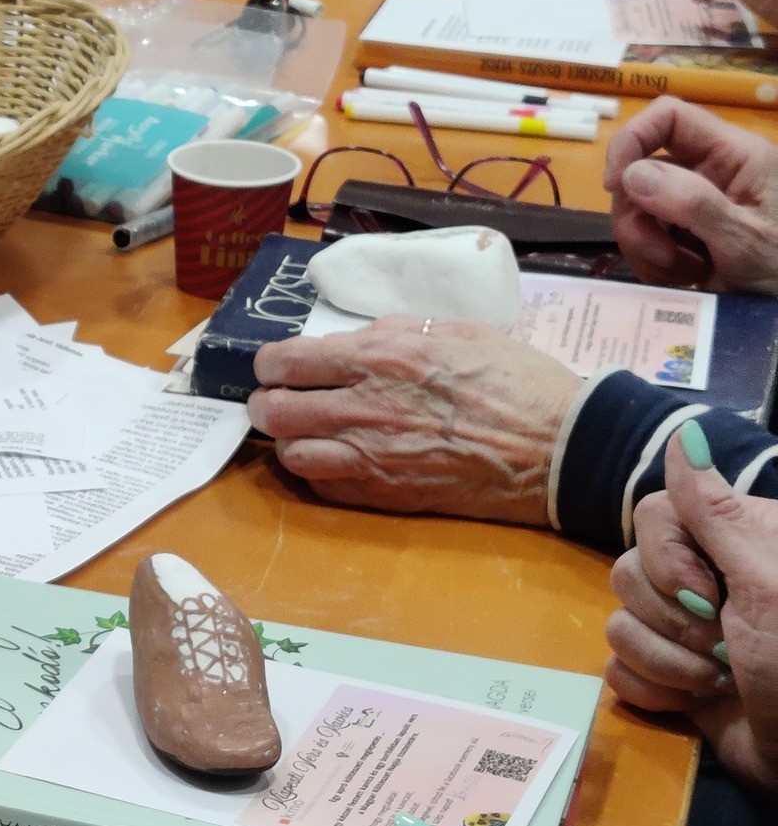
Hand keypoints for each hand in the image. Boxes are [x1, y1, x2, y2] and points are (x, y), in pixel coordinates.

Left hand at [247, 317, 579, 524]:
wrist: (560, 447)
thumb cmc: (516, 381)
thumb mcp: (457, 331)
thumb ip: (395, 331)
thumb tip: (355, 339)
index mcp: (382, 356)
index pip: (287, 360)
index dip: (269, 365)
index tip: (275, 368)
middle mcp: (366, 406)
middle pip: (274, 410)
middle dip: (266, 404)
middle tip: (277, 402)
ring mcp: (372, 455)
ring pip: (289, 453)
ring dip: (287, 442)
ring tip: (303, 434)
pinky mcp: (385, 494)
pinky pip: (321, 485)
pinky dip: (314, 472)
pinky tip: (330, 460)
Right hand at [603, 97, 777, 292]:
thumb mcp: (744, 239)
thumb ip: (693, 203)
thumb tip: (631, 175)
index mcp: (735, 155)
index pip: (669, 117)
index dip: (632, 140)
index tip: (613, 185)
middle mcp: (711, 172)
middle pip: (642, 170)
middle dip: (638, 216)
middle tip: (658, 254)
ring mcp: (695, 203)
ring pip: (637, 208)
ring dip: (645, 246)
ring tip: (681, 273)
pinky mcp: (684, 232)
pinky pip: (644, 237)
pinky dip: (651, 262)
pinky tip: (681, 279)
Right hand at [608, 423, 777, 795]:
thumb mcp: (769, 583)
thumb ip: (716, 511)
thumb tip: (682, 430)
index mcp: (738, 541)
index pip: (653, 515)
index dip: (667, 558)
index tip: (712, 592)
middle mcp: (708, 578)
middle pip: (627, 571)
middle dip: (672, 621)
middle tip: (726, 647)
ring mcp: (686, 630)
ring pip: (619, 623)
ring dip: (668, 664)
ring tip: (719, 683)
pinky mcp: (670, 678)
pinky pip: (617, 669)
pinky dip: (655, 691)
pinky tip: (695, 705)